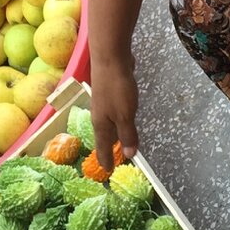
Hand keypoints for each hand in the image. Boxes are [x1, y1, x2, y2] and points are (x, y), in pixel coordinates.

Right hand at [91, 54, 139, 168]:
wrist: (110, 57)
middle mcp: (100, 114)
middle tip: (112, 159)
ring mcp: (104, 101)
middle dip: (108, 148)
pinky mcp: (110, 91)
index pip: (103, 147)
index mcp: (101, 123)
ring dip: (113, 133)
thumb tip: (129, 155)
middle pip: (104, 135)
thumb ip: (128, 135)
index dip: (106, 159)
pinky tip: (122, 117)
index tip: (107, 172)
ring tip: (118, 142)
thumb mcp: (125, 115)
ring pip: (109, 122)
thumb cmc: (116, 88)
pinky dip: (117, 118)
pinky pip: (114, 111)